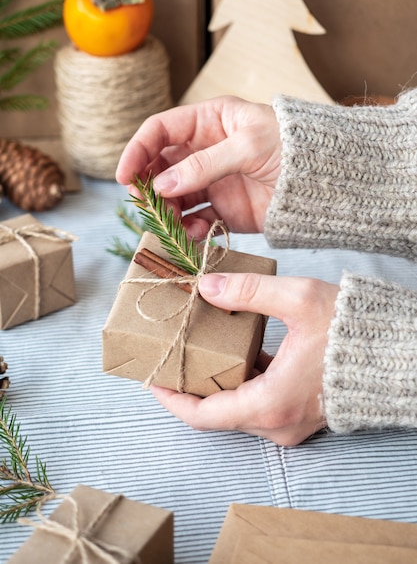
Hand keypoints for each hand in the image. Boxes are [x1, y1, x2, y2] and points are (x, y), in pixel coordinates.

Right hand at [116, 96, 280, 237]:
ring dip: (166, 212)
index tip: (125, 176)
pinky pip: (194, 221)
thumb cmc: (291, 147)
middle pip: (160, 167)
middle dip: (149, 186)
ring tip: (172, 223)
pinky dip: (188, 230)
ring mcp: (212, 183)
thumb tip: (162, 186)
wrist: (324, 180)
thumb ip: (203, 165)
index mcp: (209, 122)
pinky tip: (194, 234)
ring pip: (173, 198)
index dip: (138, 150)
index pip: (160, 131)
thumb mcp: (247, 146)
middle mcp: (204, 151)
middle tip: (146, 204)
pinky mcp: (222, 211)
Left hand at [150, 272, 339, 446]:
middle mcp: (277, 423)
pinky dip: (240, 380)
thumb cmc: (354, 331)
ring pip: (236, 407)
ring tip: (195, 349)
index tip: (151, 377)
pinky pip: (257, 402)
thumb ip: (248, 292)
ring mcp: (289, 422)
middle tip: (170, 354)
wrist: (399, 354)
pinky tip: (234, 349)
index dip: (171, 398)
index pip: (203, 416)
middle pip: (216, 412)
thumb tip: (206, 286)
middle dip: (189, 385)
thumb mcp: (299, 300)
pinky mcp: (298, 412)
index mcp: (271, 404)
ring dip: (214, 381)